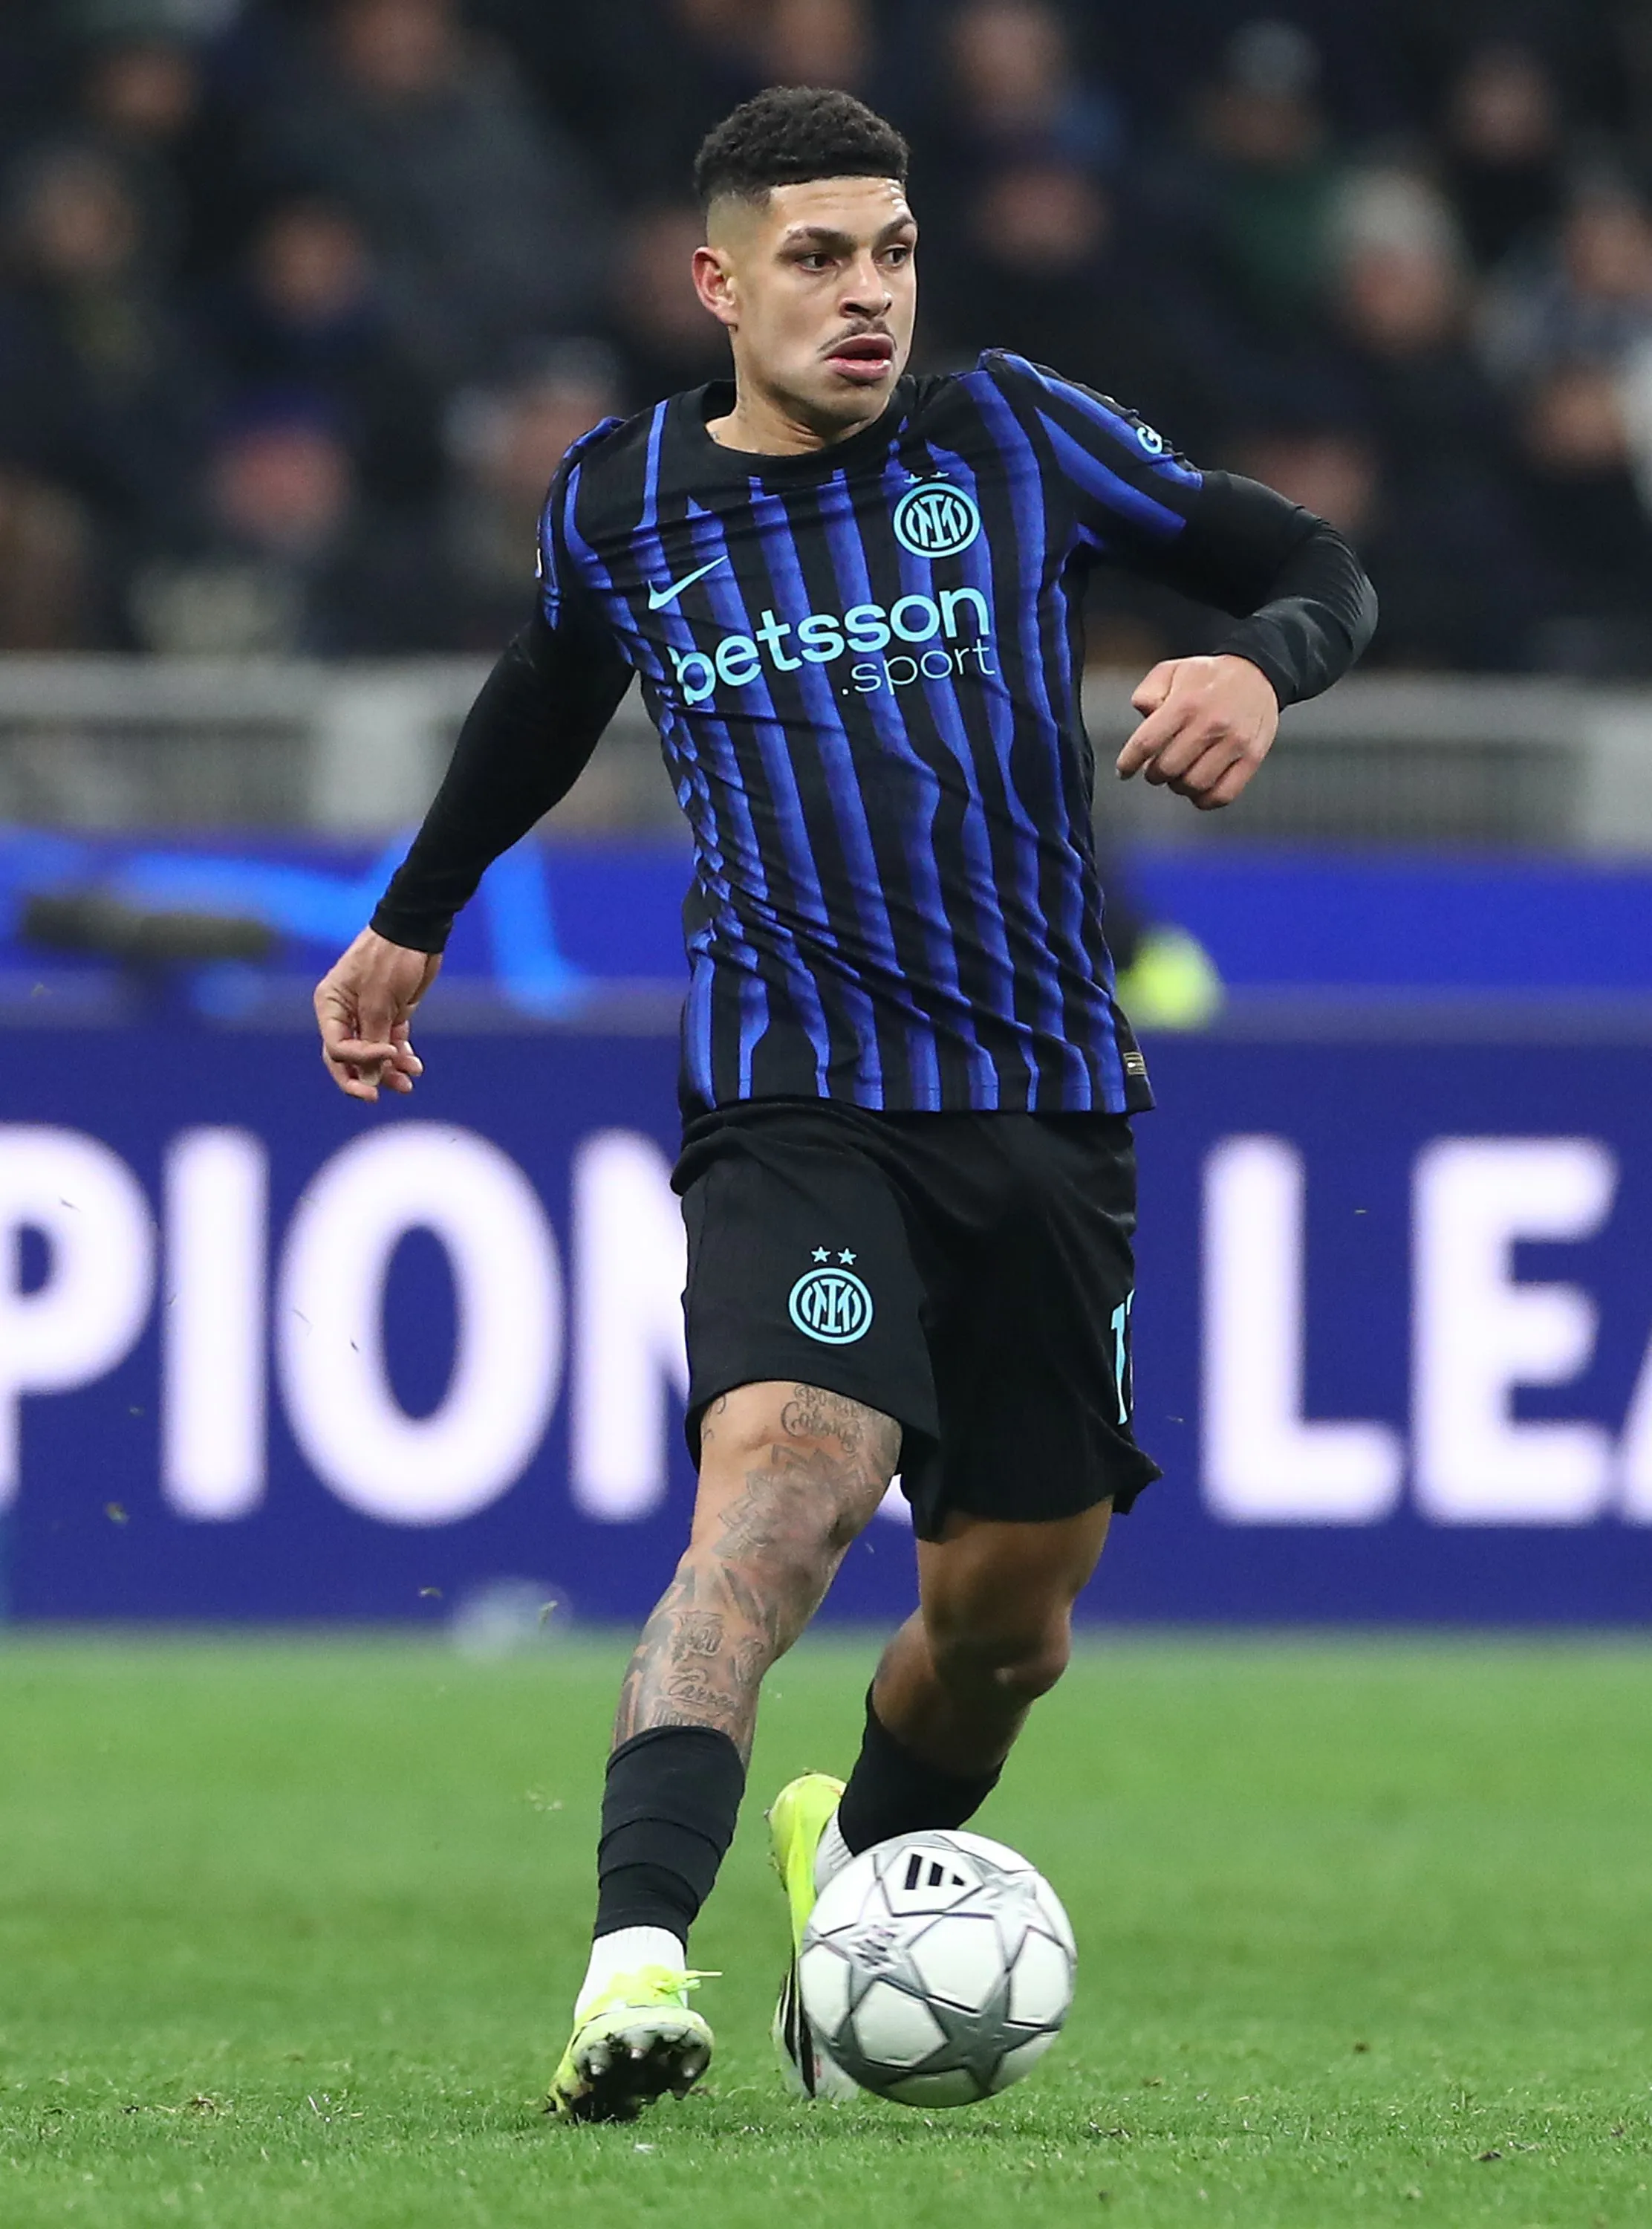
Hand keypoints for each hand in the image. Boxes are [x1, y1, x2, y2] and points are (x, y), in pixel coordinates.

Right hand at [314, 928, 440, 1102]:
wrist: (417, 932)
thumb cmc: (391, 959)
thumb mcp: (380, 1001)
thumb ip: (373, 1041)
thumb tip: (368, 1079)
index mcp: (330, 1005)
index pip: (335, 1048)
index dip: (359, 1061)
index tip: (390, 1055)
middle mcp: (344, 1013)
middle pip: (347, 1058)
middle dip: (365, 1077)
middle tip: (377, 1097)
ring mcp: (367, 1015)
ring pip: (372, 1054)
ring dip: (388, 1071)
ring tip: (407, 1084)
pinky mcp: (390, 1015)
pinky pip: (390, 1043)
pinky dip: (401, 1056)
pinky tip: (415, 1067)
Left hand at [1116, 654, 1279, 810]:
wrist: (1258, 672)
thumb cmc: (1209, 677)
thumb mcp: (1172, 670)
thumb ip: (1148, 692)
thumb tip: (1142, 715)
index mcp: (1186, 703)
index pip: (1146, 743)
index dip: (1128, 763)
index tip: (1123, 771)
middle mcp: (1210, 724)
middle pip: (1168, 769)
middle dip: (1155, 774)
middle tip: (1156, 769)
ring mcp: (1234, 743)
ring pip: (1194, 785)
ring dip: (1179, 786)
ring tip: (1179, 775)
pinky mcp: (1252, 758)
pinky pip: (1223, 795)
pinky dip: (1204, 800)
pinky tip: (1199, 788)